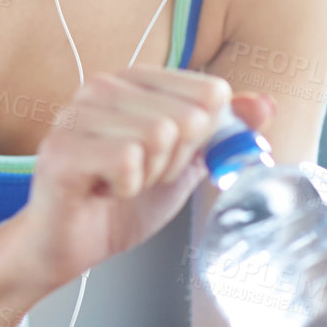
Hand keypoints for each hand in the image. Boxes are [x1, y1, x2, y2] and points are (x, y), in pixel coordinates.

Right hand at [15, 70, 274, 290]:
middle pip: (188, 116)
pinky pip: (128, 161)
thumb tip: (264, 104)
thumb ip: (222, 132)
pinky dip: (125, 189)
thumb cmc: (118, 204)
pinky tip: (102, 190)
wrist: (66, 246)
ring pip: (159, 136)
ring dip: (148, 177)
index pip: (211, 93)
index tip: (167, 159)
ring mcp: (77, 113)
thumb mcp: (184, 164)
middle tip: (140, 176)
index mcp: (134, 80)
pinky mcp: (62, 148)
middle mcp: (101, 86)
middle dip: (175, 162)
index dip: (203, 139)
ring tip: (118, 183)